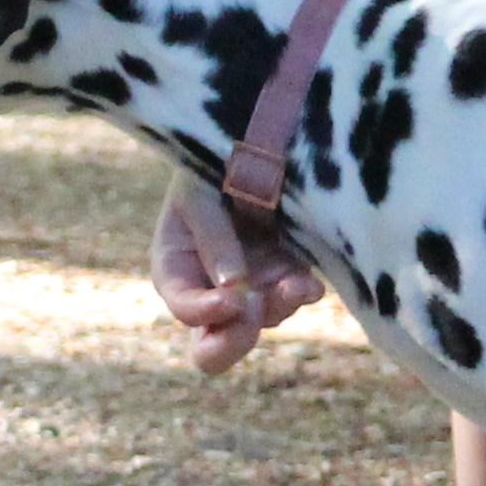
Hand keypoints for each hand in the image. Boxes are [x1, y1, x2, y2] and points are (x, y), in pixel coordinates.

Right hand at [148, 174, 324, 376]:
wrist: (253, 137)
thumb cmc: (212, 163)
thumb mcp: (200, 194)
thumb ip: (213, 241)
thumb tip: (235, 292)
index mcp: (176, 269)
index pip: (185, 307)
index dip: (205, 311)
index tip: (234, 298)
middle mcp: (211, 289)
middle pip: (214, 348)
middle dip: (234, 340)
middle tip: (253, 313)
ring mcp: (252, 287)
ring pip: (263, 321)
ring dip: (277, 306)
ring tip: (295, 283)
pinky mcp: (288, 274)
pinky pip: (295, 298)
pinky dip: (302, 294)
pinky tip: (309, 285)